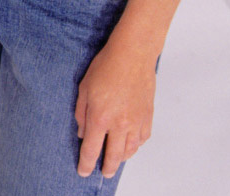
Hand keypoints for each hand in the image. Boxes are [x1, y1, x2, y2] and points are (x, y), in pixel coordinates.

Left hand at [76, 37, 155, 177]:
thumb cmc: (105, 68)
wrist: (132, 56)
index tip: (83, 172)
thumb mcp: (83, 89)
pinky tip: (130, 145)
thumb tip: (83, 133)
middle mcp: (120, 124)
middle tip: (103, 173)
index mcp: (100, 118)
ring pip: (130, 150)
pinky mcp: (148, 116)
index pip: (92, 149)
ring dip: (122, 158)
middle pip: (114, 155)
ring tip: (116, 161)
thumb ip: (81, 114)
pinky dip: (136, 145)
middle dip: (107, 167)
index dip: (86, 163)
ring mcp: (136, 121)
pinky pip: (142, 138)